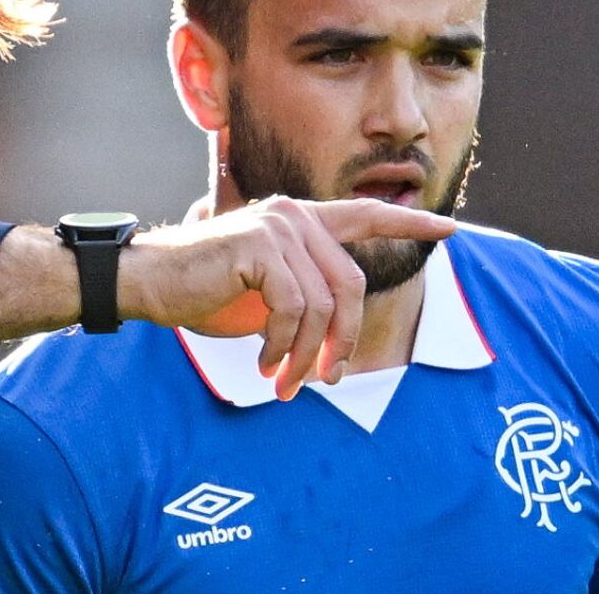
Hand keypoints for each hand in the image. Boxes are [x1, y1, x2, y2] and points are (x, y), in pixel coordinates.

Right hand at [122, 196, 455, 400]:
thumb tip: (340, 345)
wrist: (149, 284)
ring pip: (323, 305)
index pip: (365, 216)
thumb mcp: (267, 298)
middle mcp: (294, 215)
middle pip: (352, 286)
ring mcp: (278, 226)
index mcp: (299, 221)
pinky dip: (282, 346)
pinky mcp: (260, 246)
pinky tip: (262, 361)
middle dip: (345, 341)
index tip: (450, 229)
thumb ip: (306, 300)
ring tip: (282, 382)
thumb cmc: (203, 293)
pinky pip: (294, 309)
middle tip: (326, 381)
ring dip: (306, 355)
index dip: (409, 224)